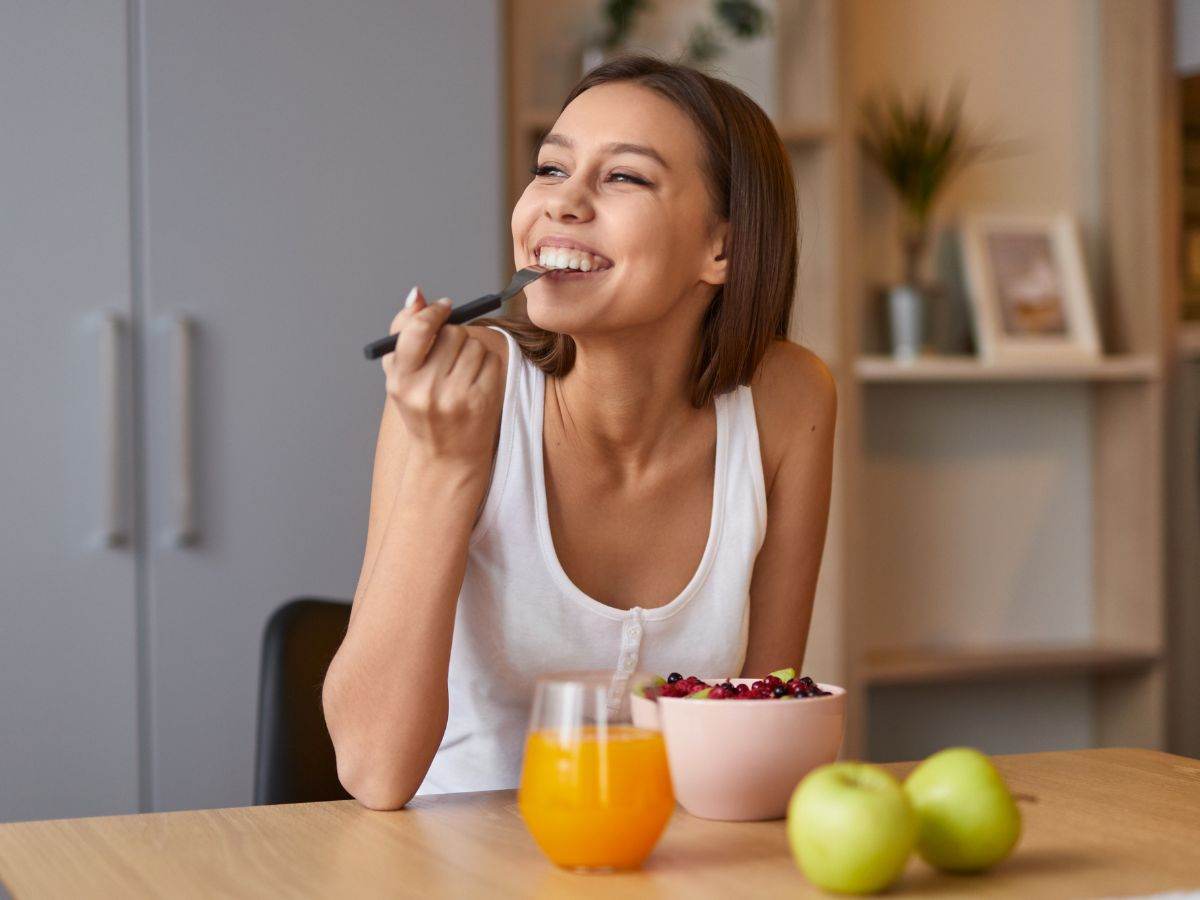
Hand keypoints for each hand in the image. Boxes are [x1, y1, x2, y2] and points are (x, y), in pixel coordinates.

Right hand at [381, 287, 504, 472]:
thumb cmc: (422, 408)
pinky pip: (491, 360)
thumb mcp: (401, 375)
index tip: (444, 307)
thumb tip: (417, 294)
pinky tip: (476, 381)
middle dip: (454, 335)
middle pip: (452, 333)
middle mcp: (427, 390)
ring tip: (461, 372)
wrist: (448, 456)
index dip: (434, 312)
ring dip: (471, 350)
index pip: (418, 330)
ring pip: (474, 344)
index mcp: (401, 381)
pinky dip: (486, 364)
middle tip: (450, 352)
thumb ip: (404, 331)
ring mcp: (457, 397)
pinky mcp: (483, 401)